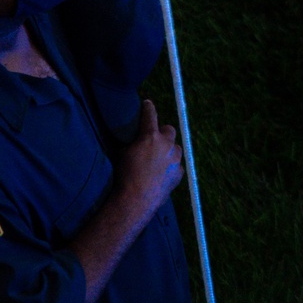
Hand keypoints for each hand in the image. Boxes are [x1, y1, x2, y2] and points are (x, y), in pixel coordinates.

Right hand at [116, 99, 183, 224]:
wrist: (136, 199)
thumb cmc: (125, 174)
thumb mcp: (123, 153)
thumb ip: (133, 143)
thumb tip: (135, 141)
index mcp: (150, 136)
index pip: (150, 115)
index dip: (148, 107)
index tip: (148, 103)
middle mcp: (166, 145)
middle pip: (169, 130)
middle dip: (163, 133)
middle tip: (154, 140)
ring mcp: (175, 159)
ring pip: (175, 148)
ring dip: (168, 150)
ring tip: (158, 159)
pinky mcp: (179, 173)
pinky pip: (177, 164)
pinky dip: (170, 166)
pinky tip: (161, 173)